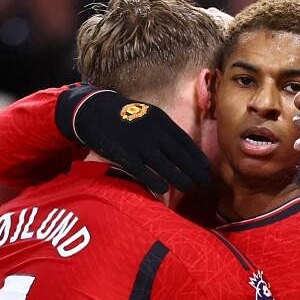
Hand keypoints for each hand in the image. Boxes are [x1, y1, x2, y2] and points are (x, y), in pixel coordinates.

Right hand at [56, 84, 210, 193]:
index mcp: (160, 120)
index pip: (185, 142)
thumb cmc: (124, 116)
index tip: (207, 170)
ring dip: (179, 178)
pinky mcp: (123, 153)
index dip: (197, 158)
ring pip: (164, 164)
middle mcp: (152, 131)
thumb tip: (181, 150)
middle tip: (205, 183)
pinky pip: (142, 170)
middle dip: (194, 170)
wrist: (93, 110)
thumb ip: (163, 131)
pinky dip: (154, 180)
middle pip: (179, 155)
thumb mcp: (148, 115)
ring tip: (190, 188)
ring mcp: (137, 142)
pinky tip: (164, 189)